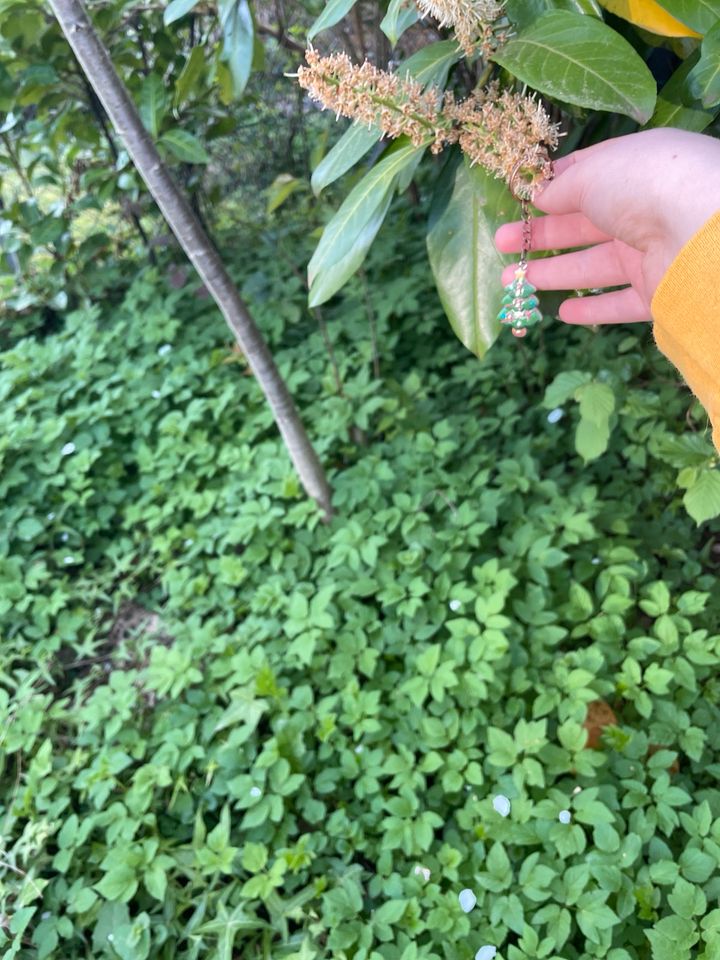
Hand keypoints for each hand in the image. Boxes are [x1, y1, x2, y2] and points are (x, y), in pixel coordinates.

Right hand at [494, 128, 719, 324]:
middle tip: (499, 242)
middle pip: (583, 225)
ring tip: (508, 280)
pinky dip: (591, 309)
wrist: (697, 231)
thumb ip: (563, 187)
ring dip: (550, 273)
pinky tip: (561, 313)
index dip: (552, 186)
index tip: (521, 198)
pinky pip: (619, 303)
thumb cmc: (643, 184)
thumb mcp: (593, 173)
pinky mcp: (657, 292)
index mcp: (636, 168)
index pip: (590, 175)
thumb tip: (540, 195)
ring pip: (593, 265)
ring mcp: (652, 252)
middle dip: (539, 234)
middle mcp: (646, 209)